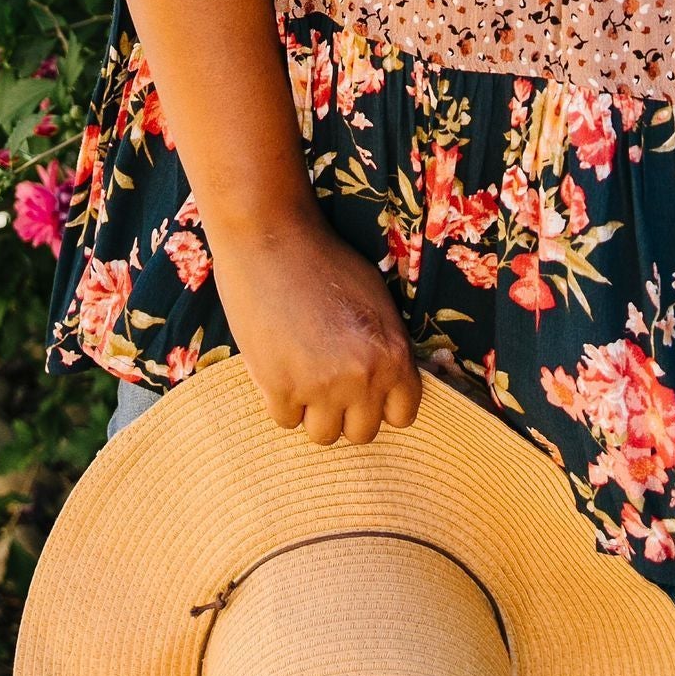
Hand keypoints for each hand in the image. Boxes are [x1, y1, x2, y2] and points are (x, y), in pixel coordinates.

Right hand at [211, 210, 421, 444]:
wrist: (271, 239)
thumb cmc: (325, 262)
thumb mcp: (377, 301)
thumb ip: (386, 348)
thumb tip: (385, 385)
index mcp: (394, 354)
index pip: (403, 415)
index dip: (382, 403)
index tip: (365, 390)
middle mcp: (363, 377)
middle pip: (362, 433)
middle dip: (347, 413)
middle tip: (329, 383)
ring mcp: (320, 386)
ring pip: (323, 435)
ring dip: (313, 412)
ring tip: (303, 376)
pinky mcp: (279, 387)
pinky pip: (285, 421)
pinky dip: (280, 401)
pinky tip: (279, 367)